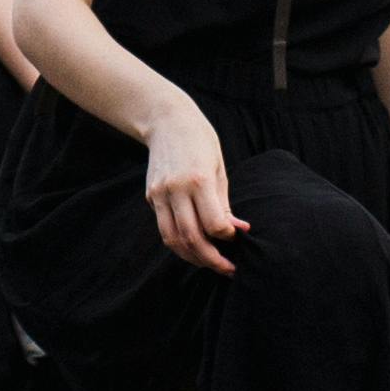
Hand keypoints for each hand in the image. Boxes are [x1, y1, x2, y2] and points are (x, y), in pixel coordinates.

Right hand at [142, 114, 240, 274]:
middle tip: (228, 268)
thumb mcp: (219, 169)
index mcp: (199, 180)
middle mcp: (176, 189)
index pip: (214, 223)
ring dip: (192, 257)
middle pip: (192, 238)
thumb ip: (224, 204)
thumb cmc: (201, 143)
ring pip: (173, 239)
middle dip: (211, 259)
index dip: (227, 238)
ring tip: (210, 263)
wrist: (167, 121)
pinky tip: (194, 246)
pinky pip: (164, 228)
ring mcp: (160, 194)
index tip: (237, 239)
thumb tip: (238, 231)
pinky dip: (179, 242)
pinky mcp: (151, 197)